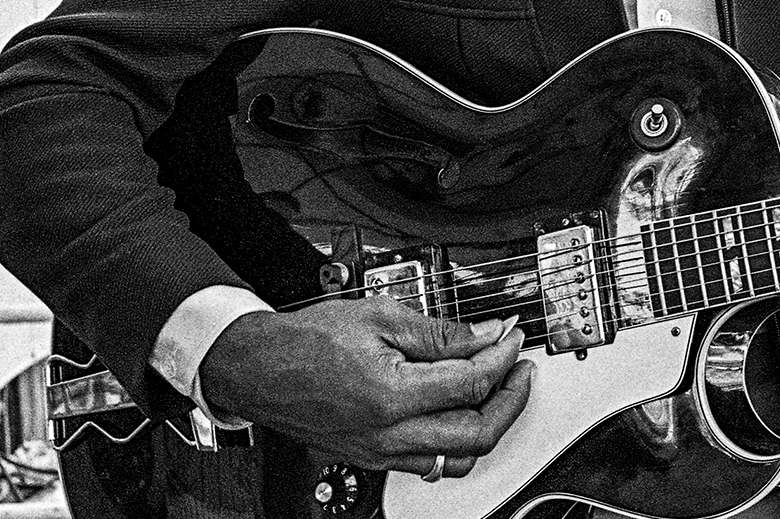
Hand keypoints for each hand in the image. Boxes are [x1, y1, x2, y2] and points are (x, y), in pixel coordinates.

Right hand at [200, 296, 533, 476]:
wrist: (259, 368)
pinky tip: (464, 413)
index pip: (473, 382)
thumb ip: (440, 331)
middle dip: (512, 398)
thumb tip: (485, 335)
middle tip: (520, 367)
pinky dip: (458, 441)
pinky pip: (430, 462)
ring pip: (457, 458)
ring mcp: (381, 452)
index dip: (504, 356)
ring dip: (490, 425)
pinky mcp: (374, 458)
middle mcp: (388, 433)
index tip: (513, 337)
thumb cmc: (308, 341)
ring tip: (500, 390)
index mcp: (391, 394)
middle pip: (477, 433)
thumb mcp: (380, 316)